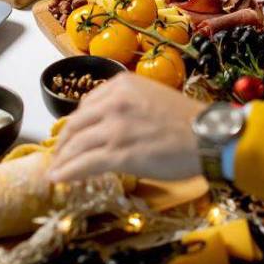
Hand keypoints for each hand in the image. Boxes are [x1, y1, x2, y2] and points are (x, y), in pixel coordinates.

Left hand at [48, 74, 206, 181]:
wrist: (209, 137)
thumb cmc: (188, 121)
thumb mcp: (153, 97)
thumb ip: (127, 104)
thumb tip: (110, 121)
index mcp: (122, 85)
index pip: (86, 104)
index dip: (75, 123)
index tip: (71, 134)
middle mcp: (114, 103)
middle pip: (76, 124)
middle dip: (63, 142)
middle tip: (57, 155)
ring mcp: (115, 128)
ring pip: (76, 145)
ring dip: (62, 160)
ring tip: (54, 170)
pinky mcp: (119, 153)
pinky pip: (84, 164)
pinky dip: (67, 172)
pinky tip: (57, 179)